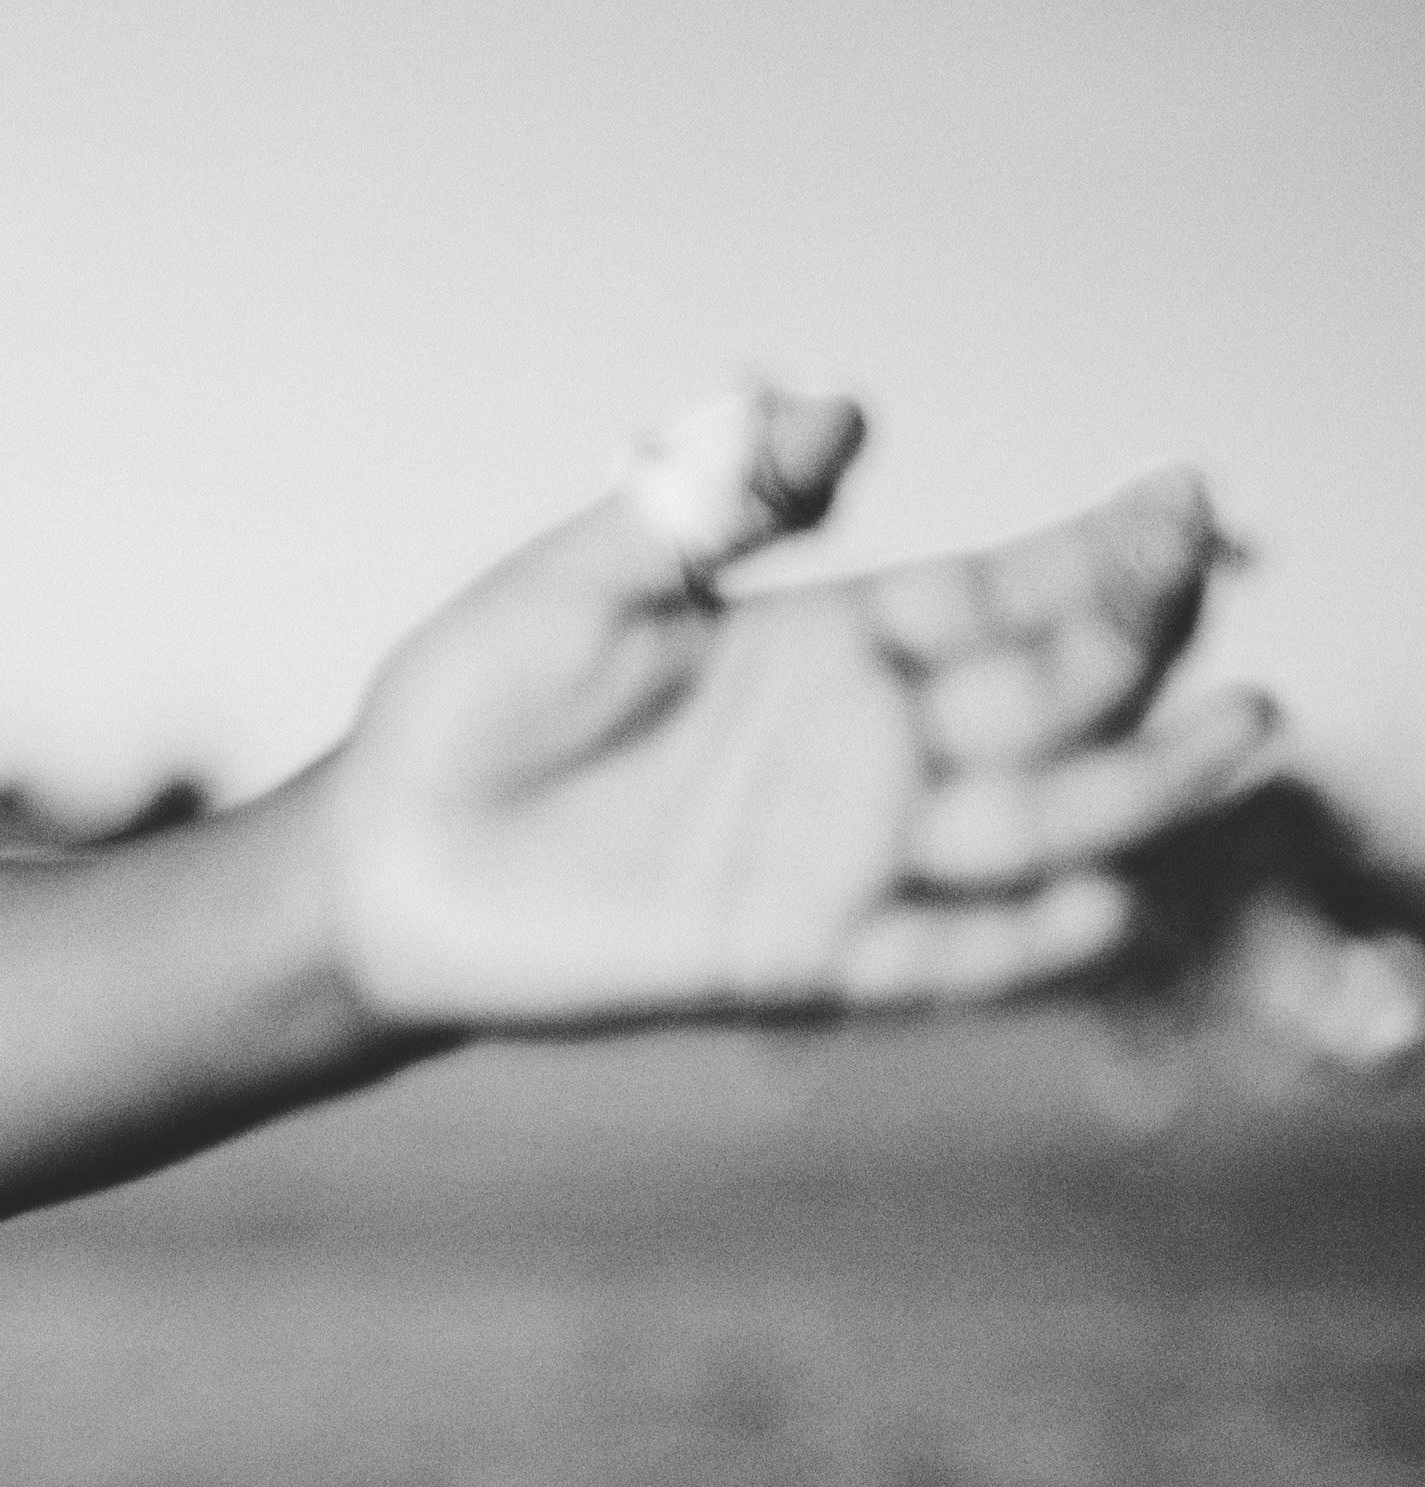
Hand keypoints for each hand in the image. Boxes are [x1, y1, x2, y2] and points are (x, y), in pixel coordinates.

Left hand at [322, 390, 1281, 1029]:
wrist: (377, 861)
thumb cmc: (463, 713)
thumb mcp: (575, 581)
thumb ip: (702, 505)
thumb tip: (821, 410)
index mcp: (816, 650)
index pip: (988, 598)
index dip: (1087, 556)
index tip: (1180, 502)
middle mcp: (853, 750)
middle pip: (1033, 702)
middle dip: (1131, 654)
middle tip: (1218, 613)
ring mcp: (833, 854)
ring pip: (1019, 822)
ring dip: (1129, 790)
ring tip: (1232, 743)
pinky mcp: (789, 952)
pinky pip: (925, 953)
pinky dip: (1009, 942)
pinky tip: (1095, 910)